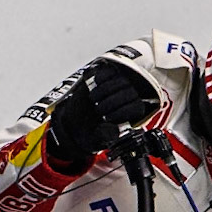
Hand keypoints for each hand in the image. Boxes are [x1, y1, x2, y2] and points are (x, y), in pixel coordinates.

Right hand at [44, 57, 161, 165]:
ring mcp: (117, 86)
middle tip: (98, 110)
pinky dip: (100, 77)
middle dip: (111, 102)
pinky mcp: (105, 77)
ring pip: (120, 80)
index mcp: (131, 115)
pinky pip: (109, 71)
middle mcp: (128, 99)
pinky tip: (92, 84)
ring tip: (93, 99)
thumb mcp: (97, 140)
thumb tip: (115, 130)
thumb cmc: (90, 133)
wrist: (75, 123)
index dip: (122, 111)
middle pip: (130, 92)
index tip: (107, 118)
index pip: (137, 106)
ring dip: (104, 90)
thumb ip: (106, 136)